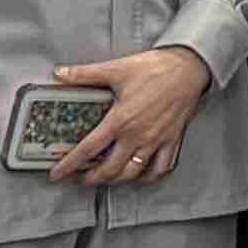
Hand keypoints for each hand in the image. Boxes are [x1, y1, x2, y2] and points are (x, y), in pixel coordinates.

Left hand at [43, 44, 210, 185]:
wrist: (189, 67)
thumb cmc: (156, 68)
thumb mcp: (116, 68)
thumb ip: (85, 74)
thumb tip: (60, 73)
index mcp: (120, 120)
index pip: (88, 149)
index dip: (69, 165)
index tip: (57, 174)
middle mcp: (137, 135)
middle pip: (110, 169)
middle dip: (92, 179)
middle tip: (81, 179)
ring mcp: (156, 141)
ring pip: (133, 173)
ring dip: (116, 180)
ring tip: (107, 178)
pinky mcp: (172, 140)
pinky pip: (161, 168)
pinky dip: (150, 176)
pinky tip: (141, 175)